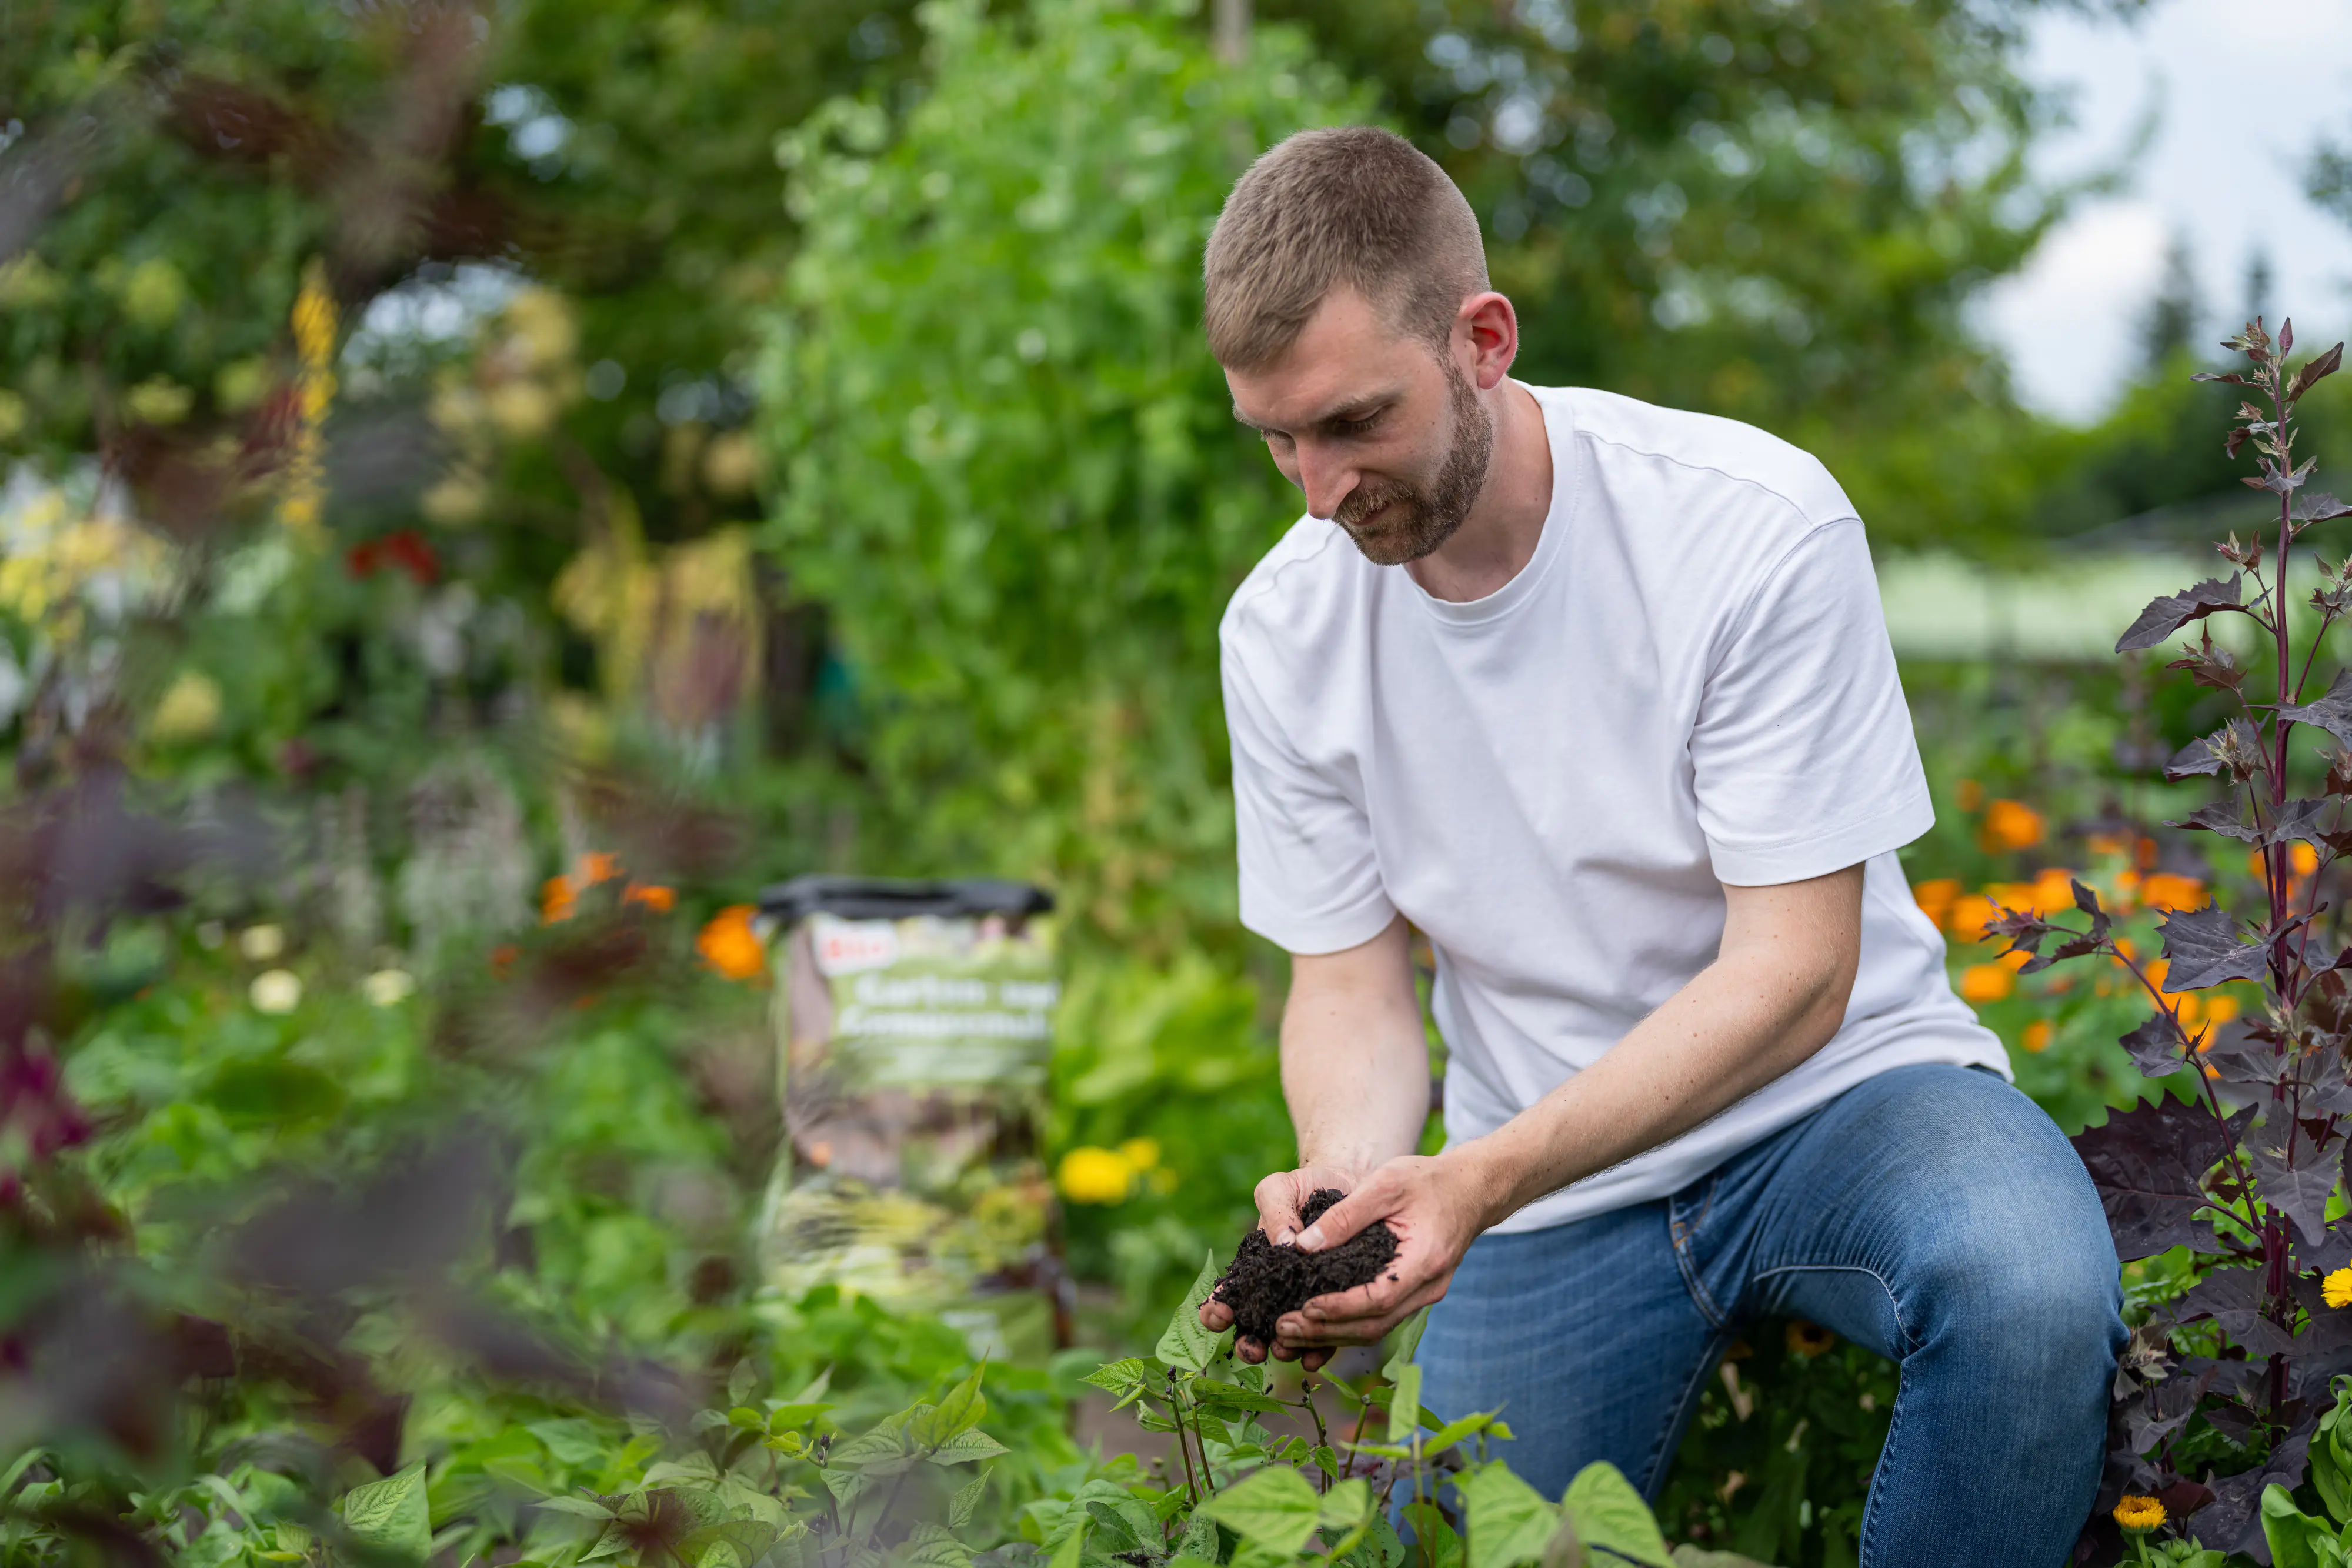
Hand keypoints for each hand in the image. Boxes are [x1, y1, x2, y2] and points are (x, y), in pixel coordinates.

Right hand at [1198, 1163, 1359, 1367]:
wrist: (1350, 1188)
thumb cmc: (1305, 1188)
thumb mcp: (1280, 1189)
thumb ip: (1274, 1212)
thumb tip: (1285, 1244)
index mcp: (1253, 1266)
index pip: (1227, 1293)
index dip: (1215, 1309)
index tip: (1218, 1314)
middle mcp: (1274, 1291)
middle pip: (1253, 1327)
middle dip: (1249, 1344)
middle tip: (1253, 1348)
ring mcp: (1303, 1302)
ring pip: (1289, 1337)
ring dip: (1284, 1350)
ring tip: (1286, 1350)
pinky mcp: (1334, 1307)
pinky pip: (1326, 1335)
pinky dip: (1319, 1349)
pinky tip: (1317, 1356)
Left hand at [1269, 1150, 1491, 1367]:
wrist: (1471, 1188)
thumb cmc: (1428, 1179)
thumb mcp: (1386, 1184)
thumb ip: (1345, 1214)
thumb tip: (1302, 1245)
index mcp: (1424, 1260)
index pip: (1379, 1299)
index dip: (1340, 1308)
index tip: (1305, 1308)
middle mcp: (1429, 1287)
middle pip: (1375, 1325)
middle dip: (1327, 1331)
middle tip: (1283, 1329)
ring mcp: (1425, 1294)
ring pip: (1377, 1328)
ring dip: (1333, 1334)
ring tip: (1290, 1331)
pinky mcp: (1416, 1294)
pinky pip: (1381, 1319)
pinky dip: (1348, 1324)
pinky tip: (1317, 1323)